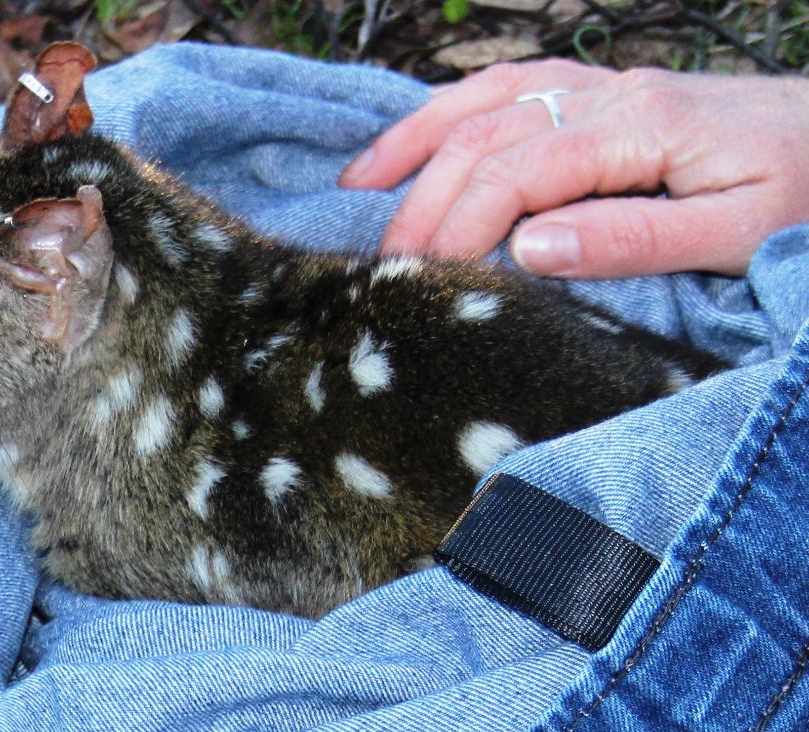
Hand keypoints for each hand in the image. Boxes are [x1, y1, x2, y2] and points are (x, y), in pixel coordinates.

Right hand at [339, 59, 808, 277]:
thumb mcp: (741, 230)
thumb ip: (637, 239)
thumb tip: (530, 248)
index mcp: (640, 127)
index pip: (519, 170)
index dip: (461, 222)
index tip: (422, 277)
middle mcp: (609, 94)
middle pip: (486, 133)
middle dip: (424, 197)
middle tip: (383, 261)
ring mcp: (602, 86)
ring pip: (484, 97)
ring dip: (415, 141)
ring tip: (358, 185)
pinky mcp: (602, 92)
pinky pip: (508, 86)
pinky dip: (449, 110)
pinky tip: (417, 139)